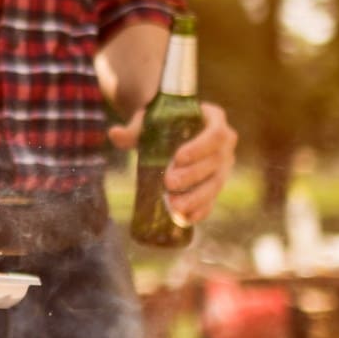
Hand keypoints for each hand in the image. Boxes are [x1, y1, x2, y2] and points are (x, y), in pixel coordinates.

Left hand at [107, 101, 237, 224]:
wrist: (167, 129)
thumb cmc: (160, 120)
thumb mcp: (148, 120)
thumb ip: (133, 128)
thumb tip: (114, 134)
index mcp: (214, 119)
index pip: (215, 134)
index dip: (200, 148)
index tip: (178, 157)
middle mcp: (225, 144)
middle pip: (215, 162)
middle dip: (193, 175)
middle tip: (169, 183)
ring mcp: (223, 165)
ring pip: (215, 184)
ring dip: (196, 197)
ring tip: (175, 206)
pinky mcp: (215, 184)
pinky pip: (212, 199)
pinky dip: (200, 210)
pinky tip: (186, 218)